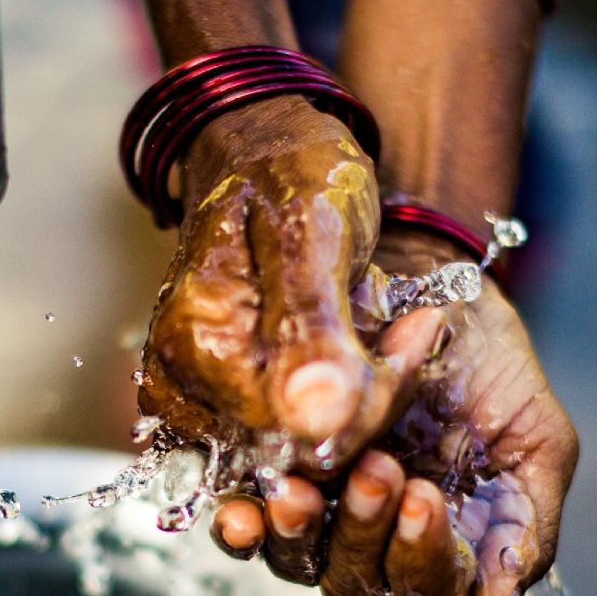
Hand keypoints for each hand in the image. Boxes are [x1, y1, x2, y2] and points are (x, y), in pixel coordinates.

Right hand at [137, 97, 444, 466]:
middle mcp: (180, 387)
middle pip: (295, 452)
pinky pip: (293, 437)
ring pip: (301, 450)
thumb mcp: (314, 232)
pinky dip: (344, 404)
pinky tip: (368, 354)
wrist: (262, 144)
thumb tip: (315, 421)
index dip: (369, 400)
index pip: (296, 432)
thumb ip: (311, 326)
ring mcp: (194, 400)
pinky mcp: (219, 403)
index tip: (416, 332)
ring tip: (397, 335)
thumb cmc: (291, 171)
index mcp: (195, 348)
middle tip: (414, 330)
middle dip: (369, 401)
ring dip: (364, 403)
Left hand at [212, 230, 578, 595]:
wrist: (425, 277)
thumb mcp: (534, 441)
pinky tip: (244, 511)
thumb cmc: (488, 362)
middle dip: (368, 533)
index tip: (425, 499)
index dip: (426, 563)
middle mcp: (377, 545)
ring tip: (305, 488)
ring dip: (304, 533)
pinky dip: (244, 528)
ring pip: (302, 564)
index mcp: (446, 548)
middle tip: (380, 470)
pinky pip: (246, 529)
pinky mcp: (266, 484)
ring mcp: (320, 518)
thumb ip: (525, 530)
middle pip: (362, 586)